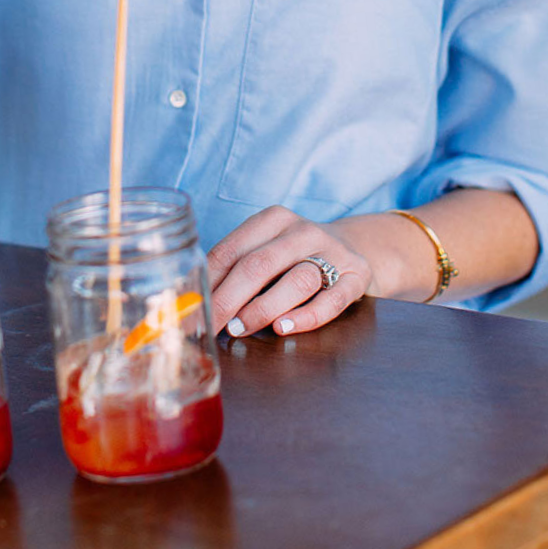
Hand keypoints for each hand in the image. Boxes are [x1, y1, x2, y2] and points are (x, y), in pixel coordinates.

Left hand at [205, 206, 371, 338]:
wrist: (354, 248)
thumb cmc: (294, 257)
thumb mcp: (266, 249)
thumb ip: (236, 269)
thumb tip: (194, 301)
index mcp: (273, 219)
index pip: (232, 250)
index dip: (208, 283)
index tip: (191, 310)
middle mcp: (303, 231)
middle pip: (259, 265)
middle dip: (228, 299)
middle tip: (209, 326)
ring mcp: (333, 253)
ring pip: (297, 280)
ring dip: (263, 308)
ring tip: (239, 328)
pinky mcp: (356, 277)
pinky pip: (331, 300)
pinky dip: (306, 317)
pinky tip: (283, 328)